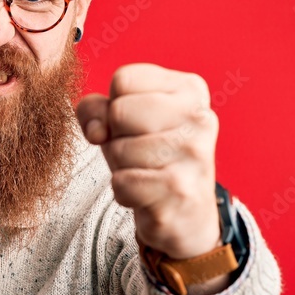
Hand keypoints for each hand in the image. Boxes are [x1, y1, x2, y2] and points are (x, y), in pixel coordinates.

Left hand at [76, 63, 220, 259]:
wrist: (186, 215)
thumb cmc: (150, 157)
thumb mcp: (122, 122)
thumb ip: (95, 109)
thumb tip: (96, 131)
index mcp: (190, 89)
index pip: (123, 79)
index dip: (115, 105)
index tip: (138, 124)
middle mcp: (199, 117)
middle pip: (119, 111)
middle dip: (116, 137)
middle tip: (140, 152)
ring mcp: (193, 154)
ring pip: (118, 149)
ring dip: (120, 167)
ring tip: (146, 173)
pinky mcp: (180, 189)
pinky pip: (122, 182)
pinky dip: (124, 192)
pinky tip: (147, 194)